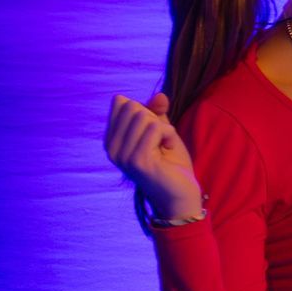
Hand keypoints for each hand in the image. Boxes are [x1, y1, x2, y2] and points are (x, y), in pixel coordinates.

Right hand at [105, 92, 202, 218]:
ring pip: (145, 117)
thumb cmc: (171, 165)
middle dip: (155, 120)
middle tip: (161, 144)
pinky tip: (168, 153)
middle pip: (133, 107)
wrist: (181, 196)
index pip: (122, 103)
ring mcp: (122, 155)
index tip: (152, 136)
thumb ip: (157, 113)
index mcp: (111, 140)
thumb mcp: (162, 132)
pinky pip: (156, 128)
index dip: (146, 113)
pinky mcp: (137, 161)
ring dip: (165, 131)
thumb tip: (160, 95)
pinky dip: (170, 136)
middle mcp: (111, 148)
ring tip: (165, 150)